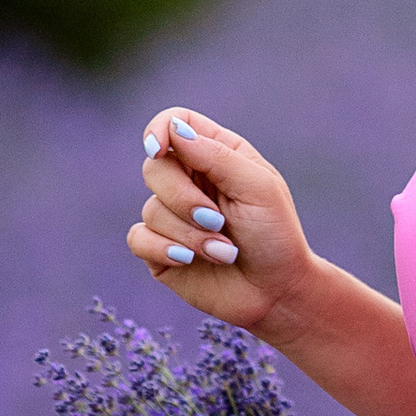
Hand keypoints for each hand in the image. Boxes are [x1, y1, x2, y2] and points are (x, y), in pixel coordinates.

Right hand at [127, 105, 319, 343]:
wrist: (276, 292)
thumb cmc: (275, 236)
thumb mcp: (258, 188)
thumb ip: (217, 156)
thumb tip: (173, 130)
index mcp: (216, 154)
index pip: (175, 122)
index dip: (159, 130)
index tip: (159, 150)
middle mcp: (190, 180)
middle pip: (154, 167)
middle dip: (183, 198)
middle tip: (217, 221)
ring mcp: (172, 215)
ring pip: (151, 208)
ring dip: (190, 234)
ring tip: (224, 252)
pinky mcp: (159, 249)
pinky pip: (139, 238)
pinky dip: (165, 249)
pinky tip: (191, 261)